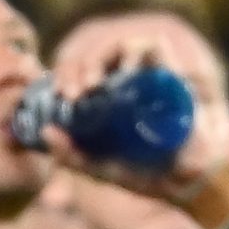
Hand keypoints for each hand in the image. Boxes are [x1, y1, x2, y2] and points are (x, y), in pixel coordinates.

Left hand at [42, 35, 228, 207]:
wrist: (183, 184)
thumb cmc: (142, 173)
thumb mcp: (100, 167)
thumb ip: (72, 155)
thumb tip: (45, 132)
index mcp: (108, 94)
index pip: (82, 68)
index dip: (67, 74)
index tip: (62, 95)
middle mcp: (128, 79)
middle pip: (98, 55)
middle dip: (80, 67)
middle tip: (74, 93)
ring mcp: (151, 75)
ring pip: (123, 45)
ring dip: (103, 57)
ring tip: (94, 84)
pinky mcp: (173, 74)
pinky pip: (156, 46)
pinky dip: (140, 49)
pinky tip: (127, 68)